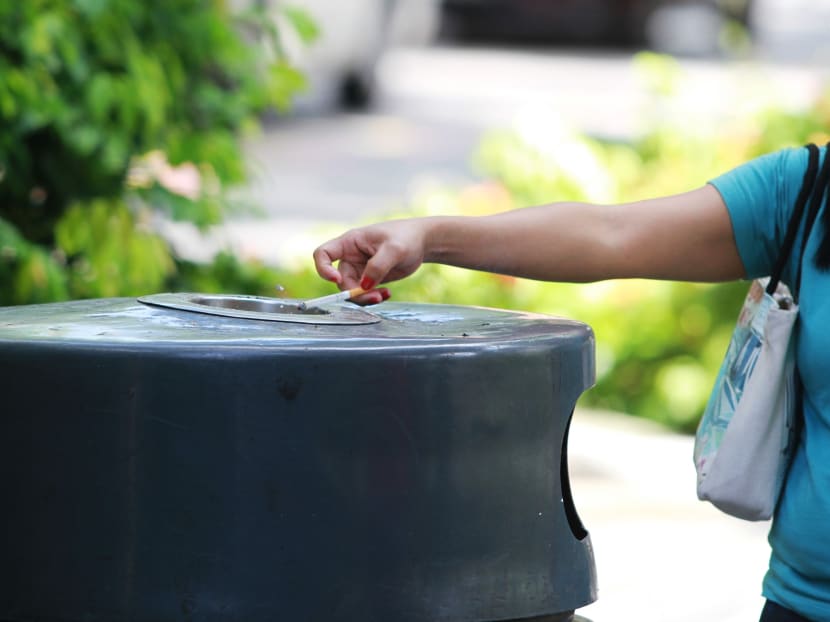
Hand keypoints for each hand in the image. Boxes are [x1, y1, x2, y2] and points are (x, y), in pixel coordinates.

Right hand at [312, 219, 429, 303]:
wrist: (422, 243)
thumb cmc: (406, 237)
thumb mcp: (394, 249)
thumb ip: (378, 266)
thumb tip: (364, 286)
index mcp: (350, 242)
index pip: (323, 254)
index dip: (324, 269)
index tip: (336, 279)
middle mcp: (351, 256)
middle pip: (340, 280)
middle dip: (354, 292)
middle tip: (375, 297)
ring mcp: (360, 269)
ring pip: (352, 290)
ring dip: (365, 297)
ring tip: (384, 295)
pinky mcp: (370, 279)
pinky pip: (364, 293)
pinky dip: (374, 297)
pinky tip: (387, 294)